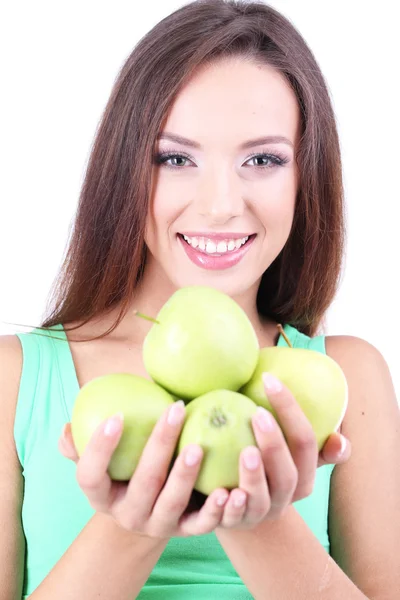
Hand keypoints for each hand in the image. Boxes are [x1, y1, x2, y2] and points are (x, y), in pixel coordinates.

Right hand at [59, 401, 229, 539]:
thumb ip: (83, 443)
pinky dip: (215, 510)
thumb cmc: (124, 468)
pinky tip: (228, 491)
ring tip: (198, 447)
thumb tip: (69, 427)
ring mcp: (157, 525)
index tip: (116, 415)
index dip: (100, 449)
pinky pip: (201, 524)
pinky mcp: (186, 531)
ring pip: (171, 503)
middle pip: (142, 483)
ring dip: (185, 475)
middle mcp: (127, 514)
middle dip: (159, 447)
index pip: (91, 475)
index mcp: (101, 495)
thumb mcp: (101, 461)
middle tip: (175, 410)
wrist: (148, 511)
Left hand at [215, 372, 350, 529]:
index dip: (291, 410)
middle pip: (288, 473)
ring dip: (256, 476)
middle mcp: (287, 495)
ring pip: (263, 499)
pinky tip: (220, 489)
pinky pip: (234, 518)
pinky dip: (229, 506)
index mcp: (304, 473)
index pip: (305, 440)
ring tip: (245, 451)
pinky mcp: (236, 525)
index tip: (269, 379)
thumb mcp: (282, 445)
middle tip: (258, 414)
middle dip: (276, 444)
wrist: (238, 503)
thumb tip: (314, 403)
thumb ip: (293, 425)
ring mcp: (262, 513)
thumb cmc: (260, 458)